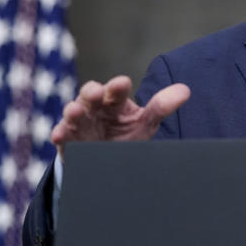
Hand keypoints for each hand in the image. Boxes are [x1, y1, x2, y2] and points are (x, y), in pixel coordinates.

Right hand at [51, 75, 189, 157]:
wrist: (110, 161)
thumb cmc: (128, 135)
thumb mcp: (146, 123)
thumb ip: (161, 107)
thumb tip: (186, 90)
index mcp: (115, 100)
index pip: (117, 89)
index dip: (118, 86)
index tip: (121, 84)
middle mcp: (96, 107)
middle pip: (91, 94)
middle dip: (92, 92)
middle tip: (96, 93)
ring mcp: (80, 123)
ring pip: (74, 112)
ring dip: (73, 110)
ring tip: (74, 110)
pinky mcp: (68, 141)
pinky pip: (61, 136)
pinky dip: (60, 134)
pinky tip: (59, 135)